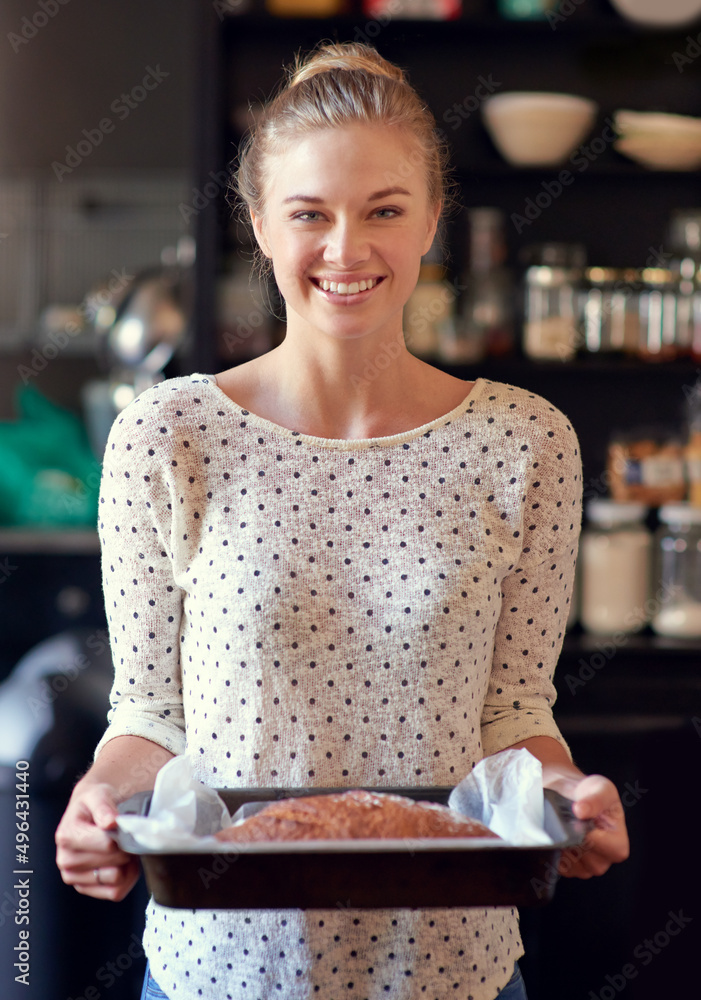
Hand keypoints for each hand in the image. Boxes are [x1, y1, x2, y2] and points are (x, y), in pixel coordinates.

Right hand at [55, 782, 139, 901]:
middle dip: (126, 850)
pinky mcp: (85, 888)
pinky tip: (123, 863)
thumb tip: (110, 822)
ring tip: (124, 848)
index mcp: (67, 836)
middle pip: (113, 864)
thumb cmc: (94, 802)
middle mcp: (66, 859)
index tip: (126, 827)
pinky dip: (126, 879)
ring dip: (127, 865)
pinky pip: (115, 892)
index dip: (124, 837)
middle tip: (127, 837)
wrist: (89, 810)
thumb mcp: (98, 794)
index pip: (108, 845)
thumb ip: (104, 807)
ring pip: (116, 880)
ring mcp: (74, 877)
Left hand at [555, 773, 629, 878]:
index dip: (595, 836)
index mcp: (618, 843)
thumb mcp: (600, 787)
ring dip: (562, 843)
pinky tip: (552, 834)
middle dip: (575, 838)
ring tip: (559, 824)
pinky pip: (557, 864)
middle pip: (590, 859)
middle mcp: (603, 859)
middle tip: (565, 820)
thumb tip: (581, 811)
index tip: (579, 820)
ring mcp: (584, 867)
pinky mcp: (565, 868)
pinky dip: (552, 848)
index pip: (612, 850)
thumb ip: (595, 799)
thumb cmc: (589, 792)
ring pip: (572, 863)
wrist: (567, 795)